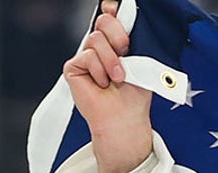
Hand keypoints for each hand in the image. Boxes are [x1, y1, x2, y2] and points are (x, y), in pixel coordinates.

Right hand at [64, 0, 153, 172]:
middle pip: (104, 21)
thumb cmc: (136, 93)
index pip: (111, 16)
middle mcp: (101, 46)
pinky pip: (87, 57)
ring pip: (96, 39)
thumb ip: (135, 40)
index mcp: (118, 42)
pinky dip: (99, 71)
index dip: (113, 10)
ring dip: (112, 60)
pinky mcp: (74, 67)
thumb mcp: (142, 61)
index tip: (117, 10)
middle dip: (118, 36)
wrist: (125, 116)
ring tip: (118, 77)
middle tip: (126, 53)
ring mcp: (86, 55)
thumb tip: (128, 21)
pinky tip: (103, 84)